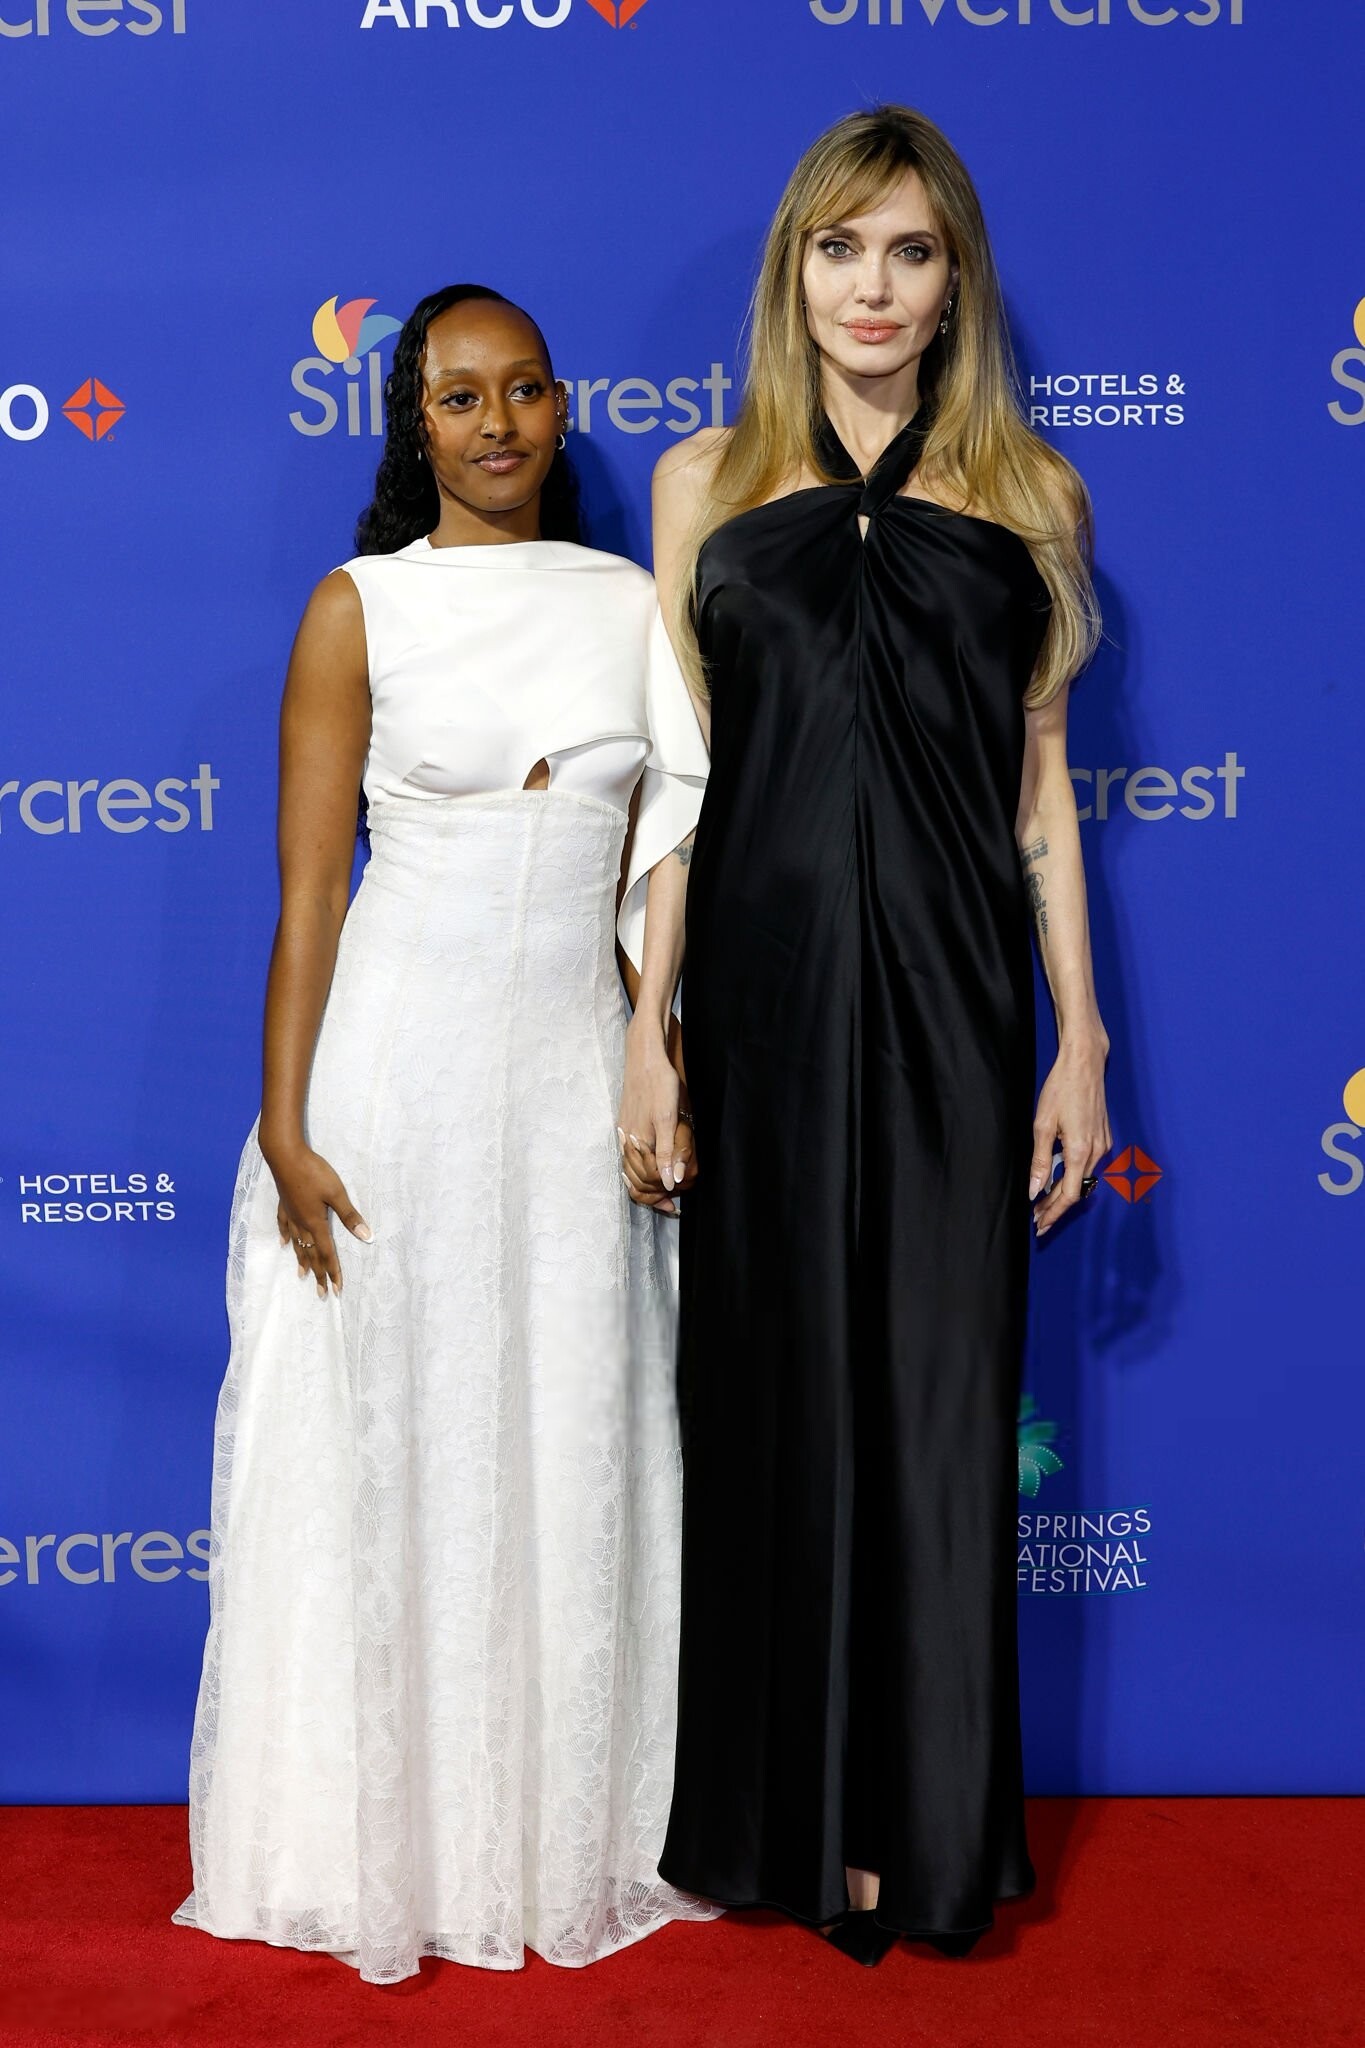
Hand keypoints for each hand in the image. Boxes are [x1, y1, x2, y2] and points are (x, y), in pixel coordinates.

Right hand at [263, 1141, 371, 1297]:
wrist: (285, 1155)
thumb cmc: (313, 1172)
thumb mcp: (336, 1193)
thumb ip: (350, 1216)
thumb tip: (366, 1236)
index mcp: (316, 1223)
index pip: (327, 1253)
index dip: (333, 1272)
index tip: (337, 1290)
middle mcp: (302, 1223)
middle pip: (311, 1254)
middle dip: (318, 1274)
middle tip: (321, 1294)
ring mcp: (291, 1214)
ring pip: (297, 1244)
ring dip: (302, 1260)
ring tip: (302, 1275)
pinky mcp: (284, 1204)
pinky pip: (284, 1226)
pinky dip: (285, 1237)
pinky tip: (283, 1244)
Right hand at [618, 1024, 697, 1214]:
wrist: (645, 1055)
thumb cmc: (659, 1083)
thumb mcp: (668, 1118)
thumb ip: (667, 1151)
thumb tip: (669, 1181)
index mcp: (638, 1141)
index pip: (646, 1181)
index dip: (660, 1197)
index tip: (674, 1206)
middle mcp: (627, 1140)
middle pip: (636, 1180)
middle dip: (652, 1195)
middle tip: (670, 1205)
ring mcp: (624, 1131)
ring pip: (630, 1169)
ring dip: (644, 1185)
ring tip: (660, 1195)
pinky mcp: (625, 1123)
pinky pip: (627, 1156)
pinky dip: (636, 1170)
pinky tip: (645, 1168)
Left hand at [1030, 1033, 1110, 1238]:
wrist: (1084, 1063)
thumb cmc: (1061, 1089)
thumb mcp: (1042, 1125)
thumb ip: (1040, 1161)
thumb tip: (1034, 1190)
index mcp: (1081, 1151)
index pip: (1069, 1195)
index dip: (1053, 1213)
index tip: (1039, 1225)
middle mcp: (1097, 1152)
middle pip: (1077, 1190)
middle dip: (1055, 1207)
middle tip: (1036, 1218)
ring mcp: (1104, 1145)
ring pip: (1083, 1179)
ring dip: (1064, 1192)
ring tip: (1042, 1202)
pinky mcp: (1104, 1137)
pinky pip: (1089, 1166)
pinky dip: (1073, 1177)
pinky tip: (1059, 1179)